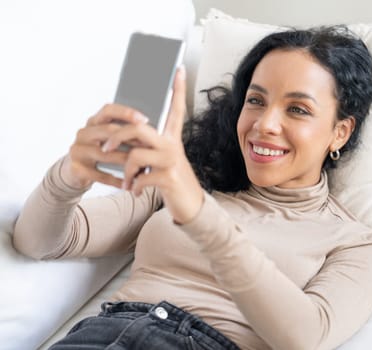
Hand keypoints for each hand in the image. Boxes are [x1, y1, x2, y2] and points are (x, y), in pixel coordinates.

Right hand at [62, 104, 148, 188]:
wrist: (76, 172)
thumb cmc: (100, 152)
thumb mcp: (108, 139)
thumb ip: (124, 132)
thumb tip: (152, 130)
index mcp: (93, 122)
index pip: (108, 110)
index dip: (126, 113)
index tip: (145, 120)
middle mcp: (83, 133)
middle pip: (107, 131)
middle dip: (130, 138)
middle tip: (148, 145)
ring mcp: (77, 151)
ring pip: (105, 154)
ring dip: (125, 161)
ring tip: (142, 166)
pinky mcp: (76, 168)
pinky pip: (100, 174)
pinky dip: (116, 180)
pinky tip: (128, 183)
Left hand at [101, 66, 204, 223]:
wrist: (190, 204)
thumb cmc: (171, 179)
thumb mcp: (162, 159)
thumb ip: (148, 145)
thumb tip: (124, 133)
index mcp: (172, 137)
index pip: (176, 108)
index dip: (177, 89)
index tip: (177, 69)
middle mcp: (173, 144)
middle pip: (139, 127)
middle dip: (116, 136)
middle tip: (106, 147)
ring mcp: (171, 160)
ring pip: (134, 155)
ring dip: (123, 171)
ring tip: (126, 181)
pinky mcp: (168, 177)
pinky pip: (139, 177)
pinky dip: (132, 186)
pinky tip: (135, 191)